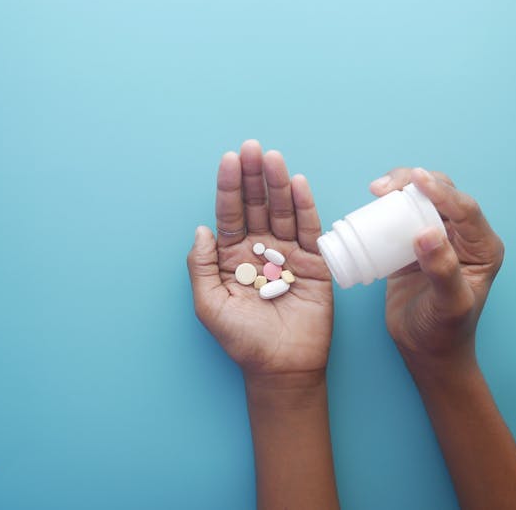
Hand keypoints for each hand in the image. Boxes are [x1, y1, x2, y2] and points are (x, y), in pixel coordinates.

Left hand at [187, 140, 332, 379]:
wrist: (280, 367)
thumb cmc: (242, 339)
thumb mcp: (209, 304)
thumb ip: (201, 265)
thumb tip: (201, 228)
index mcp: (232, 255)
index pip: (229, 213)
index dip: (229, 186)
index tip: (229, 158)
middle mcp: (260, 248)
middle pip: (256, 204)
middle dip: (253, 175)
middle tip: (252, 148)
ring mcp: (288, 253)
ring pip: (282, 210)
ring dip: (278, 183)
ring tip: (273, 159)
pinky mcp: (314, 263)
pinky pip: (309, 229)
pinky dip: (305, 206)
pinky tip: (298, 183)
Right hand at [370, 167, 504, 370]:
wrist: (425, 350)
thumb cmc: (445, 331)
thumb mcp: (449, 304)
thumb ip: (443, 270)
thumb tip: (427, 234)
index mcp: (481, 247)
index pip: (464, 209)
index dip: (440, 190)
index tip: (415, 179)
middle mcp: (461, 237)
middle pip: (441, 194)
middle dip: (414, 182)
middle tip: (384, 187)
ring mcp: (435, 238)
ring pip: (419, 200)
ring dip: (399, 188)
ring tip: (376, 190)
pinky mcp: (411, 245)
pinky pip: (399, 217)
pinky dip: (386, 207)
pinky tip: (372, 205)